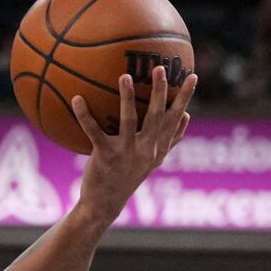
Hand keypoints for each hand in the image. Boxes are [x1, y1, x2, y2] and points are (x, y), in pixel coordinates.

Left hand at [72, 64, 196, 221]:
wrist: (105, 203)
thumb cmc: (128, 177)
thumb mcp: (154, 161)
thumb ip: (171, 140)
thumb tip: (188, 116)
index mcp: (159, 148)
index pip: (176, 118)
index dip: (185, 98)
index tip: (193, 76)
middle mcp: (146, 150)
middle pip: (157, 116)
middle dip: (160, 91)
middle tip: (160, 67)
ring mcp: (126, 153)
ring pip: (129, 120)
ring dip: (127, 97)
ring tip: (124, 76)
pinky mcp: (105, 157)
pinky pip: (94, 132)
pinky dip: (84, 115)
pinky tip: (76, 98)